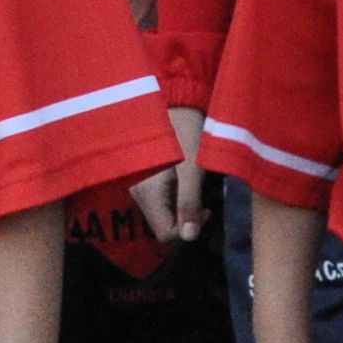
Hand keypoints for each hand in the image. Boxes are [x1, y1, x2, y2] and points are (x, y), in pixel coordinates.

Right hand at [135, 107, 209, 242]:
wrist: (177, 105)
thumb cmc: (186, 135)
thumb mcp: (192, 171)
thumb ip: (189, 203)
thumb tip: (189, 237)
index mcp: (147, 193)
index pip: (165, 233)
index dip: (188, 229)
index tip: (205, 210)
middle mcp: (137, 192)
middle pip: (163, 224)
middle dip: (186, 219)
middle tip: (205, 202)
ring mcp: (138, 185)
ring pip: (162, 213)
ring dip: (182, 208)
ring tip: (196, 189)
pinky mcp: (144, 178)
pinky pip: (160, 200)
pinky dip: (175, 197)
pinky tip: (186, 183)